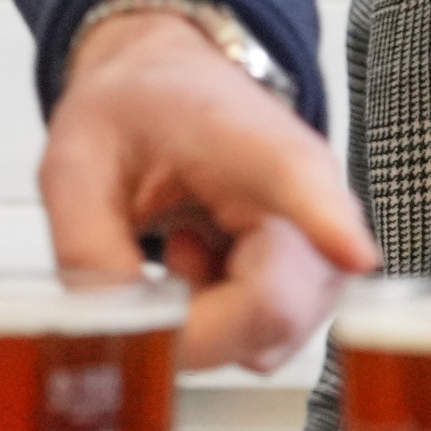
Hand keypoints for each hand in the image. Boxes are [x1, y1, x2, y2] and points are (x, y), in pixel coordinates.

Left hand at [40, 5, 378, 370]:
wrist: (175, 85)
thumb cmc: (138, 112)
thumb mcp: (76, 165)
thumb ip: (88, 251)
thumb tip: (119, 337)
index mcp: (251, 142)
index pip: (299, 180)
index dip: (330, 225)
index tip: (354, 254)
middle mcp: (314, 197)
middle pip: (272, 308)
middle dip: (187, 326)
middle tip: (137, 279)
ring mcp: (325, 250)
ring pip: (264, 340)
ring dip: (198, 324)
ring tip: (179, 248)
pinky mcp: (317, 286)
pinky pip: (261, 344)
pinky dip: (214, 328)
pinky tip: (201, 268)